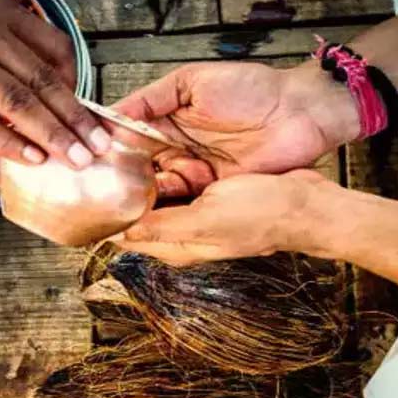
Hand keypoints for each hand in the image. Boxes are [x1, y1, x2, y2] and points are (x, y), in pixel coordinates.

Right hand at [0, 0, 109, 166]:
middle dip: (75, 117)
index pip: (52, 48)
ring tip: (74, 160)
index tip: (91, 116)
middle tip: (99, 146)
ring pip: (17, 101)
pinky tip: (29, 159)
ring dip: (51, 135)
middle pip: (41, 79)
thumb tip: (36, 95)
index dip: (76, 87)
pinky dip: (9, 143)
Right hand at [112, 61, 360, 196]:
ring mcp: (193, 173)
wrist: (301, 113)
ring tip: (110, 206)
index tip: (81, 157)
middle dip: (115, 179)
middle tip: (90, 190)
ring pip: (153, 189)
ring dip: (135, 197)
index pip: (127, 137)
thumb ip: (152, 98)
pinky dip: (163, 211)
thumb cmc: (253, 89)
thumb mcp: (193, 81)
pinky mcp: (212, 193)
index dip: (105, 148)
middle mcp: (175, 149)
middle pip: (135, 168)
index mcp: (167, 121)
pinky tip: (142, 215)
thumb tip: (112, 113)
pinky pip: (182, 204)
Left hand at [113, 170, 334, 265]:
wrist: (308, 203)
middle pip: (138, 215)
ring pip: (157, 197)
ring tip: (121, 152)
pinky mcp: (210, 197)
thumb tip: (120, 232)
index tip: (90, 187)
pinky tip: (158, 151)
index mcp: (176, 246)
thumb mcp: (206, 219)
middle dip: (120, 193)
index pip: (126, 235)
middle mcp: (182, 234)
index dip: (106, 214)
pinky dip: (166, 170)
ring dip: (141, 179)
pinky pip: (179, 183)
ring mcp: (197, 215)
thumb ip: (161, 227)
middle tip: (101, 162)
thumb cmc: (263, 214)